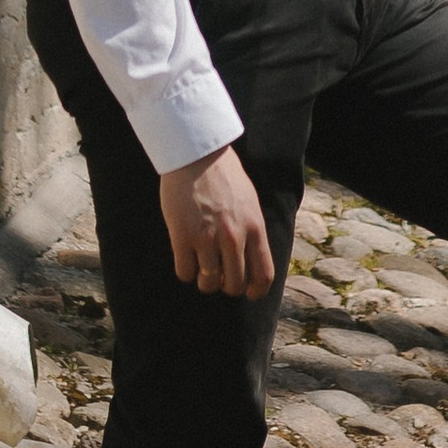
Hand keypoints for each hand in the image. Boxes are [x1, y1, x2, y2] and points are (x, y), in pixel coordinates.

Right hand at [160, 145, 273, 295]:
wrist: (197, 154)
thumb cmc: (224, 176)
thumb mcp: (249, 202)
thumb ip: (251, 230)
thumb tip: (251, 259)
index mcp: (255, 227)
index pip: (263, 274)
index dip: (256, 291)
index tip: (248, 293)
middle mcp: (234, 236)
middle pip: (234, 284)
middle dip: (226, 286)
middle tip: (218, 276)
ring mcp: (208, 237)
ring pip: (208, 282)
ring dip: (204, 281)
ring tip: (200, 269)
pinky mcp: (183, 235)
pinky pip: (185, 272)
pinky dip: (185, 272)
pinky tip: (185, 259)